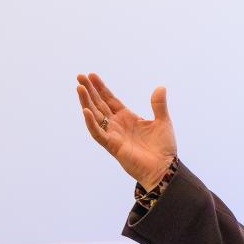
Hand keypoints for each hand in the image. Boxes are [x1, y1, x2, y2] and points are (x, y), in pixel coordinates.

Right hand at [76, 73, 176, 188]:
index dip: (100, 88)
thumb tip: (160, 87)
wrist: (164, 168)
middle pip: (99, 104)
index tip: (91, 75)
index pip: (109, 99)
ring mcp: (113, 135)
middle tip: (79, 76)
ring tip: (79, 88)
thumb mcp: (162, 122)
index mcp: (127, 117)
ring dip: (86, 102)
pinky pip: (98, 133)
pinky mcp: (112, 146)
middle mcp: (117, 125)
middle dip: (89, 91)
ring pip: (95, 116)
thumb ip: (159, 105)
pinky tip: (85, 111)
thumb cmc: (163, 148)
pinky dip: (91, 122)